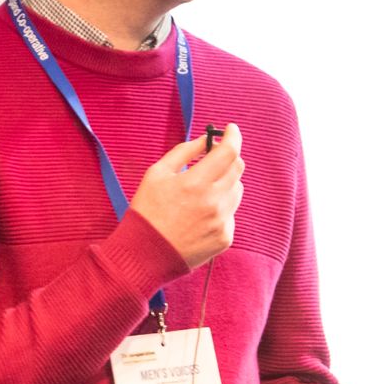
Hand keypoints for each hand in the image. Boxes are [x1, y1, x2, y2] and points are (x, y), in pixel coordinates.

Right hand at [129, 122, 243, 269]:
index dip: (233, 136)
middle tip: (214, 158)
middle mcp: (213, 202)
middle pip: (237, 169)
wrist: (145, 254)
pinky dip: (220, 208)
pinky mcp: (225, 238)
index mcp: (195, 183)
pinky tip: (199, 215)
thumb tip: (205, 140)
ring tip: (200, 192)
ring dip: (224, 183)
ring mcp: (222, 222)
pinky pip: (231, 213)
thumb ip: (183, 152)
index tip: (231, 129)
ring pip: (236, 191)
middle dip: (228, 158)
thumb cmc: (147, 211)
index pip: (228, 152)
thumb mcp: (156, 174)